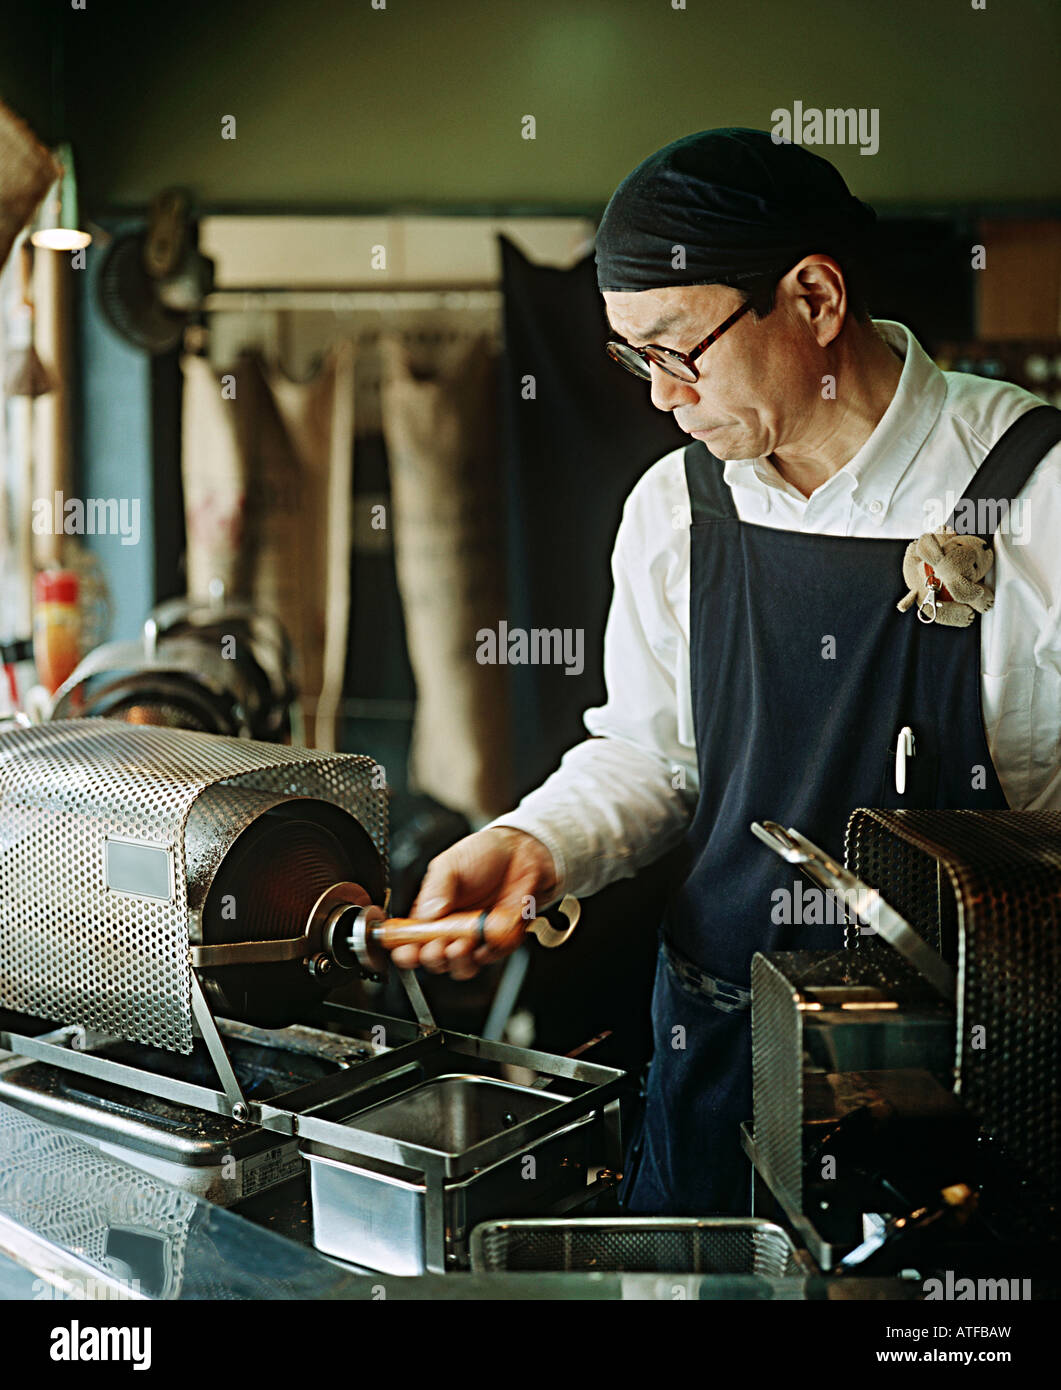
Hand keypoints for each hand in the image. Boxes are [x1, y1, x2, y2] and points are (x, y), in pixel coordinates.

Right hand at [387, 827, 558, 980]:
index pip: (410, 939)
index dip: (405, 950)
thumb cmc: (483, 855)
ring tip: (459, 944)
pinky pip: (488, 959)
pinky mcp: (497, 942)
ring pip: (459, 967)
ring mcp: (473, 938)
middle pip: (433, 960)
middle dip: (431, 958)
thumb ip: (434, 889)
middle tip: (436, 945)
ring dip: (457, 961)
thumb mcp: (449, 864)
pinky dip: (484, 955)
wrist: (521, 853)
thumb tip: (425, 914)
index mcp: (431, 912)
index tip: (406, 951)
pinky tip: (482, 939)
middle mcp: (450, 929)